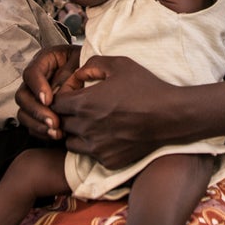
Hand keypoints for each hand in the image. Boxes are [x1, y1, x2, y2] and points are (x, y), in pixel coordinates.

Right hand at [16, 44, 80, 140]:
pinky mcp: (39, 112)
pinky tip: (56, 135)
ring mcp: (35, 97)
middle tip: (53, 121)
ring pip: (23, 113)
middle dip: (37, 112)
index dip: (37, 87)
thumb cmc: (88, 65)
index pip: (31, 73)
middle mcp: (35, 80)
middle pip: (23, 96)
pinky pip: (31, 125)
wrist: (95, 74)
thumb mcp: (81, 62)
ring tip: (55, 131)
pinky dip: (42, 132)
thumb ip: (69, 74)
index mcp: (44, 61)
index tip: (48, 100)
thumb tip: (58, 93)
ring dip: (38, 124)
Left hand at [49, 56, 175, 169]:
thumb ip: (93, 64)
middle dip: (67, 114)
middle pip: (60, 123)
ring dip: (75, 132)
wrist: (169, 115)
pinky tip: (107, 134)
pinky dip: (92, 145)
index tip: (76, 92)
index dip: (63, 96)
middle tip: (83, 107)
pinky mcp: (107, 160)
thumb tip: (79, 73)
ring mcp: (96, 147)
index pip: (55, 103)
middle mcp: (86, 128)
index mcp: (85, 103)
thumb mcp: (120, 64)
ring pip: (70, 141)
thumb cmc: (146, 87)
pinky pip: (88, 154)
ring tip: (91, 122)